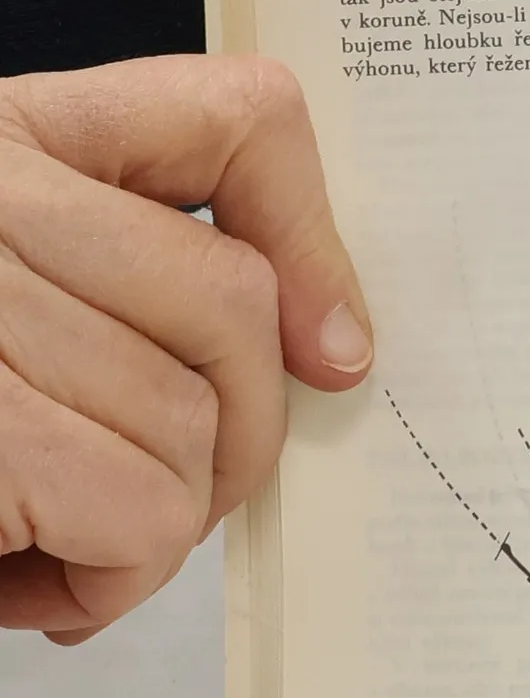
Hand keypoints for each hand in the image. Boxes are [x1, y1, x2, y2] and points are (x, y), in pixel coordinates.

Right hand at [0, 56, 370, 641]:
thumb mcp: (18, 302)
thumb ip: (136, 293)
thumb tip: (328, 352)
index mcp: (2, 143)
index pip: (232, 117)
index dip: (310, 236)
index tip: (329, 346)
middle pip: (235, 305)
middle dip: (233, 440)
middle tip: (157, 500)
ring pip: (193, 425)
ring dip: (148, 527)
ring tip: (51, 540)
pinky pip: (138, 511)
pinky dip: (108, 578)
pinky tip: (29, 579)